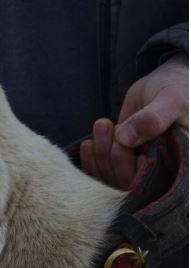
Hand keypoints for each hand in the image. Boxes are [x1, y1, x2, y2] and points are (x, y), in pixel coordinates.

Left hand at [81, 54, 187, 188]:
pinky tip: (88, 144)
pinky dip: (92, 161)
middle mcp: (161, 172)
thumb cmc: (178, 89)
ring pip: (113, 178)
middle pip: (127, 181)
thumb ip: (152, 119)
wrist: (167, 85)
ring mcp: (141, 169)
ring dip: (100, 152)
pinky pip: (104, 174)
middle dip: (110, 154)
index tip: (124, 142)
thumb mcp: (171, 100)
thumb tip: (125, 139)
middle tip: (106, 124)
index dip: (132, 169)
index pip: (151, 182)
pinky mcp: (125, 163)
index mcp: (178, 163)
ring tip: (102, 124)